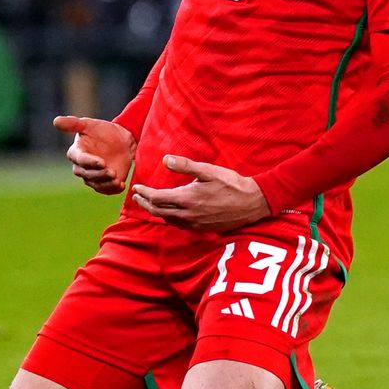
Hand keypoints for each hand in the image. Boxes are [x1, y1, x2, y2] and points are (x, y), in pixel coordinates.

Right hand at [53, 115, 135, 194]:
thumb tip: (55, 121)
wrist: (122, 140)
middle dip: (99, 174)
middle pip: (87, 174)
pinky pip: (106, 190)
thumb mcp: (89, 124)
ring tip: (117, 180)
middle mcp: (81, 167)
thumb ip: (73, 124)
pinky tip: (121, 185)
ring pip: (96, 184)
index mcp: (76, 153)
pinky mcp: (104, 183)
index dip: (90, 162)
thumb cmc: (103, 130)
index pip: (80, 160)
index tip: (102, 162)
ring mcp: (93, 177)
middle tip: (112, 172)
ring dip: (106, 184)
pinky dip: (113, 189)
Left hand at [131, 155, 269, 231]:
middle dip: (145, 203)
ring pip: (167, 220)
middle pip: (158, 211)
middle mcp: (187, 215)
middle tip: (137, 196)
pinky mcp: (201, 228)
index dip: (144, 192)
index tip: (137, 187)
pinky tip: (169, 212)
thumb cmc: (231, 184)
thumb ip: (185, 166)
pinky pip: (178, 225)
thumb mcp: (208, 170)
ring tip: (149, 203)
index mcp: (187, 199)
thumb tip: (165, 160)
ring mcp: (194, 224)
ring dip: (155, 211)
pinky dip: (168, 218)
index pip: (157, 198)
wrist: (252, 203)